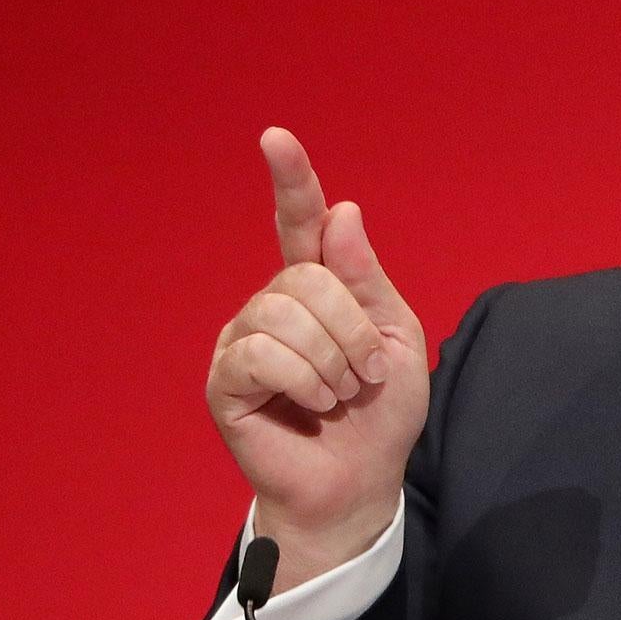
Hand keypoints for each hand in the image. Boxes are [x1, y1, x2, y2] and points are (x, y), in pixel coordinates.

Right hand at [206, 128, 428, 589]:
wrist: (361, 481)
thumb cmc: (379, 413)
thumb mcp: (395, 337)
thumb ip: (367, 279)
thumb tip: (342, 212)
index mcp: (317, 287)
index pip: (299, 222)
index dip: (291, 180)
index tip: (277, 138)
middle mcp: (272, 304)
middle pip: (307, 276)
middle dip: (352, 329)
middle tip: (364, 375)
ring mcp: (243, 340)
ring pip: (286, 313)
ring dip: (332, 361)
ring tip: (339, 395)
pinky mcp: (226, 381)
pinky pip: (262, 353)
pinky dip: (303, 380)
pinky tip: (312, 406)